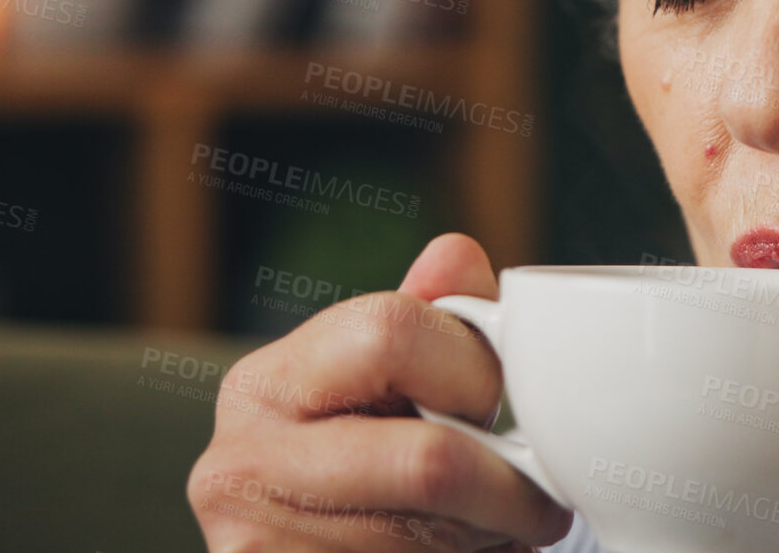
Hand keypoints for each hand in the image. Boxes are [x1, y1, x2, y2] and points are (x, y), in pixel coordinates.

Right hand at [187, 233, 575, 551]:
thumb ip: (426, 316)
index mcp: (264, 383)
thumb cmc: (363, 457)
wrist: (301, 550)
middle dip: (507, 487)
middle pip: (428, 463)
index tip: (497, 402)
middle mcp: (239, 465)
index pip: (391, 333)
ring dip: (491, 539)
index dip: (474, 370)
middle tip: (539, 499)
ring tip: (492, 529)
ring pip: (431, 540)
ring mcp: (254, 544)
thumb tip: (455, 255)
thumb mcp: (383, 381)